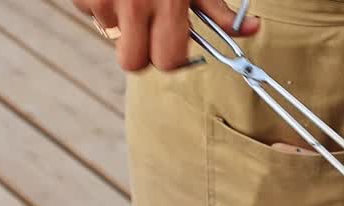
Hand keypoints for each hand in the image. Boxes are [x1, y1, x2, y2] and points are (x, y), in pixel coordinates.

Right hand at [70, 0, 260, 71]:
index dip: (170, 60)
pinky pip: (91, 12)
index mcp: (168, 4)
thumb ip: (219, 10)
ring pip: (111, 34)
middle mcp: (134, 4)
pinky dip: (101, 2)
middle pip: (133, 62)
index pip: (167, 61)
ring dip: (120, 21)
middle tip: (148, 32)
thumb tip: (253, 29)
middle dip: (140, 52)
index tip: (173, 49)